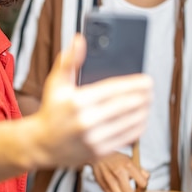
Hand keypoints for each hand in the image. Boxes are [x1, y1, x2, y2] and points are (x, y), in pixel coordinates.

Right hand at [36, 34, 152, 168]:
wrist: (41, 144)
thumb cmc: (51, 109)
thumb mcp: (56, 83)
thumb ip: (69, 60)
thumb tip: (80, 39)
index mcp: (77, 102)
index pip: (114, 90)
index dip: (135, 84)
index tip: (147, 80)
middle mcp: (86, 122)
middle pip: (126, 106)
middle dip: (144, 97)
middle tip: (150, 90)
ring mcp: (93, 139)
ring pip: (130, 122)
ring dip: (143, 111)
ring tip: (147, 103)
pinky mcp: (98, 152)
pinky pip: (126, 138)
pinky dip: (138, 127)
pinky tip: (140, 119)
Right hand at [91, 152, 149, 191]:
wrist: (98, 154)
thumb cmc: (117, 158)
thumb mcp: (131, 160)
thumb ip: (141, 171)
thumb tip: (145, 185)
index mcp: (129, 165)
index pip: (143, 183)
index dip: (143, 189)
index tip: (140, 189)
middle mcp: (119, 173)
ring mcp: (109, 179)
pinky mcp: (101, 184)